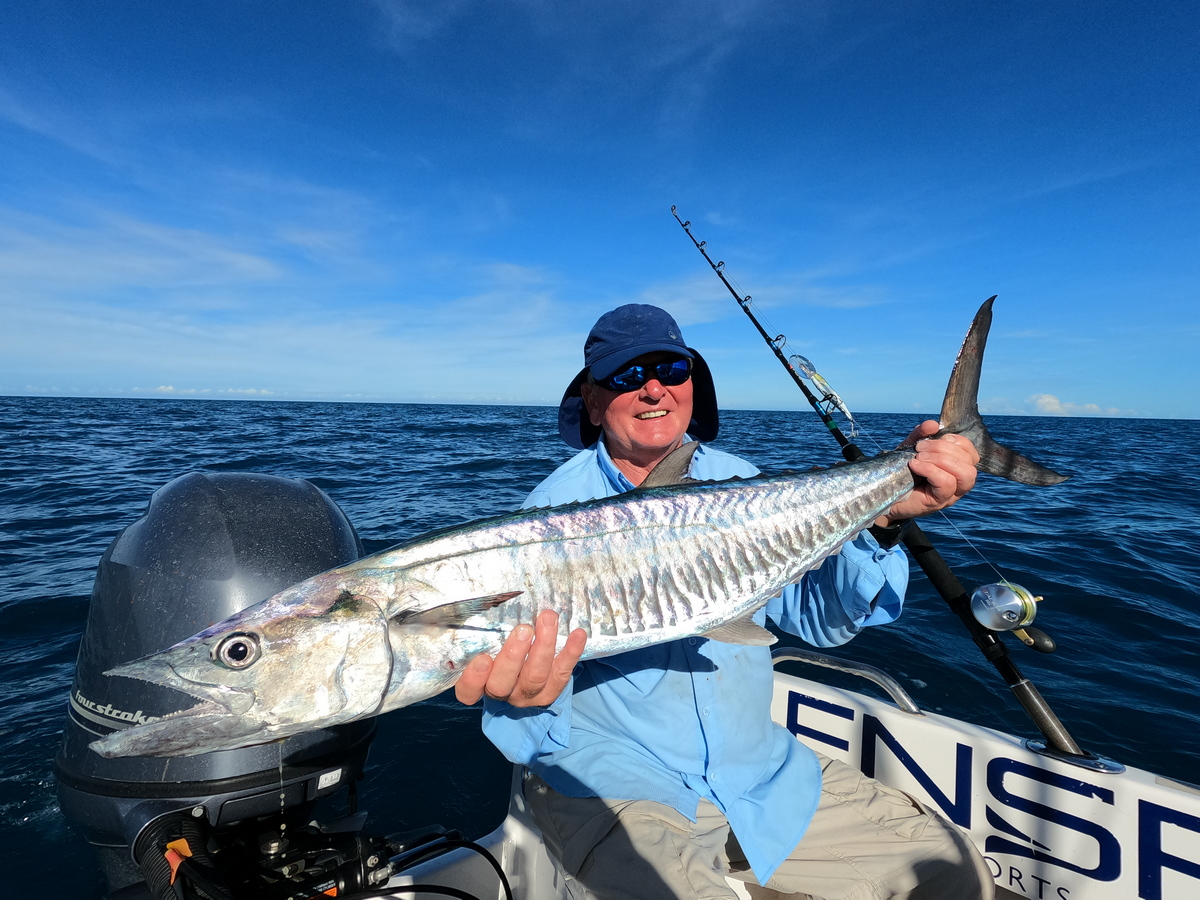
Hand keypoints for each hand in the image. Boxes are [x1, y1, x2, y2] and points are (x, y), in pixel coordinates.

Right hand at [454, 610, 586, 707]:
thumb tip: (486, 601)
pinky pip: (562, 672)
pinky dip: (571, 652)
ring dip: (543, 646)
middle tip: (523, 629)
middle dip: (513, 656)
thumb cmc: (499, 651)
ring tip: (547, 619)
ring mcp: (529, 694)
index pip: (468, 692)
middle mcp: (503, 693)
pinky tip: (578, 634)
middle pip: (503, 683)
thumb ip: (483, 633)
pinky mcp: (552, 689)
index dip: (474, 679)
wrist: (526, 673)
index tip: (482, 659)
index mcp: (481, 684)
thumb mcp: (486, 644)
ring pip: (535, 676)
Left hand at [877, 420, 979, 525]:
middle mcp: (958, 483)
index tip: (935, 437)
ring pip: (965, 474)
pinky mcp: (938, 502)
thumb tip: (932, 424)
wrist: (884, 496)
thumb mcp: (911, 449)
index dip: (957, 441)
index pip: (971, 452)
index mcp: (956, 468)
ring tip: (919, 457)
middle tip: (920, 448)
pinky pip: (946, 483)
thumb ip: (921, 435)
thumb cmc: (901, 473)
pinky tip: (914, 465)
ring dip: (941, 459)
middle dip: (944, 448)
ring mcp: (951, 495)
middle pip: (969, 462)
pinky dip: (930, 469)